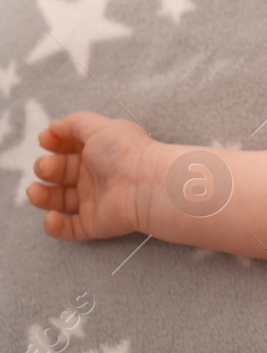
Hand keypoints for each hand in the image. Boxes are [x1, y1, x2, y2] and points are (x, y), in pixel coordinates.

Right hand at [27, 111, 152, 240]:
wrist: (145, 184)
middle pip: (59, 173)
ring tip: (35, 190)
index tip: (45, 140)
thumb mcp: (98, 128)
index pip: (68, 149)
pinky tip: (52, 216)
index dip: (53, 144)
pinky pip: (68, 229)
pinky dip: (54, 225)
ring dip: (41, 196)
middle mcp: (95, 176)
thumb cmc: (124, 151)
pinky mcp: (94, 224)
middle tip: (47, 166)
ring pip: (58, 201)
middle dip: (46, 167)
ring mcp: (94, 200)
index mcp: (98, 152)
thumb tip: (52, 127)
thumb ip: (73, 123)